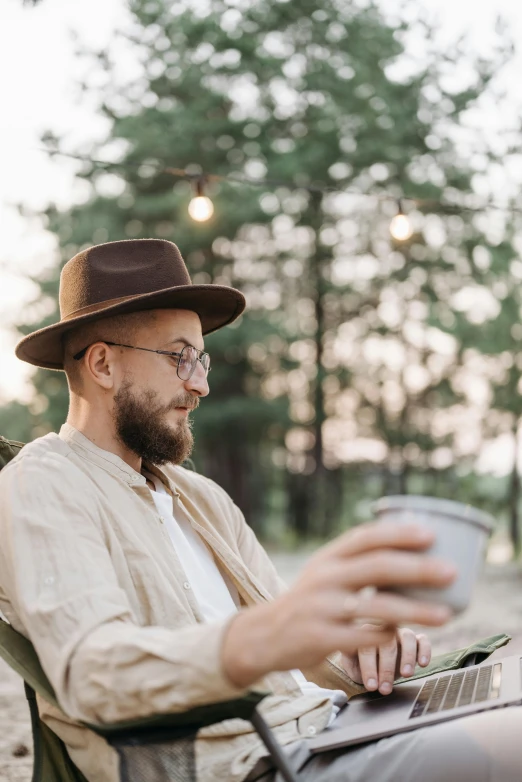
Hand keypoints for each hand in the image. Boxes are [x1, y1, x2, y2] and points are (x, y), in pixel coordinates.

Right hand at [222, 521, 454, 687]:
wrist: (264, 634)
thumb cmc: (309, 600)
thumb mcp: (325, 572)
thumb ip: (358, 561)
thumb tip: (412, 548)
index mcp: (328, 558)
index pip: (366, 537)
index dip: (398, 533)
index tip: (430, 534)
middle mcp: (325, 578)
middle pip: (377, 567)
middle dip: (418, 568)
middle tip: (450, 572)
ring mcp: (322, 608)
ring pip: (375, 606)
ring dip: (415, 610)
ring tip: (446, 614)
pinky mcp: (321, 638)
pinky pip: (363, 637)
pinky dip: (388, 637)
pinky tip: (404, 636)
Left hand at [340, 626, 430, 694]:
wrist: (372, 663)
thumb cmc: (360, 662)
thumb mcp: (350, 661)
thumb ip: (348, 655)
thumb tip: (347, 647)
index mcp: (364, 631)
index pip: (367, 647)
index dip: (369, 667)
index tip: (371, 686)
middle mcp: (384, 628)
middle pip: (387, 644)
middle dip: (387, 669)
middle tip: (385, 689)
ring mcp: (400, 632)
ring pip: (407, 637)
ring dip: (408, 657)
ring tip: (406, 675)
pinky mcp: (415, 638)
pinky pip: (423, 639)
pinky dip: (425, 650)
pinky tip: (423, 664)